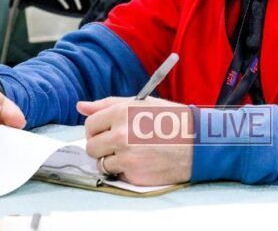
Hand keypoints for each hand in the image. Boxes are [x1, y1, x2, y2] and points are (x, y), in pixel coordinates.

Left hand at [77, 97, 192, 185]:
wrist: (197, 143)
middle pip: (91, 146)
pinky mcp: (133, 174)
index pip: (90, 124)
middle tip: (118, 143)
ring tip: (131, 152)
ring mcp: (126, 156)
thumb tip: (80, 106)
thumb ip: (108, 105)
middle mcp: (121, 134)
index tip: (105, 132)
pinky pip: (116, 174)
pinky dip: (124, 170)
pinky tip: (140, 161)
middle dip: (101, 146)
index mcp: (122, 112)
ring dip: (111, 160)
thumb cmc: (170, 120)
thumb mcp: (142, 104)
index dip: (97, 129)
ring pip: (101, 162)